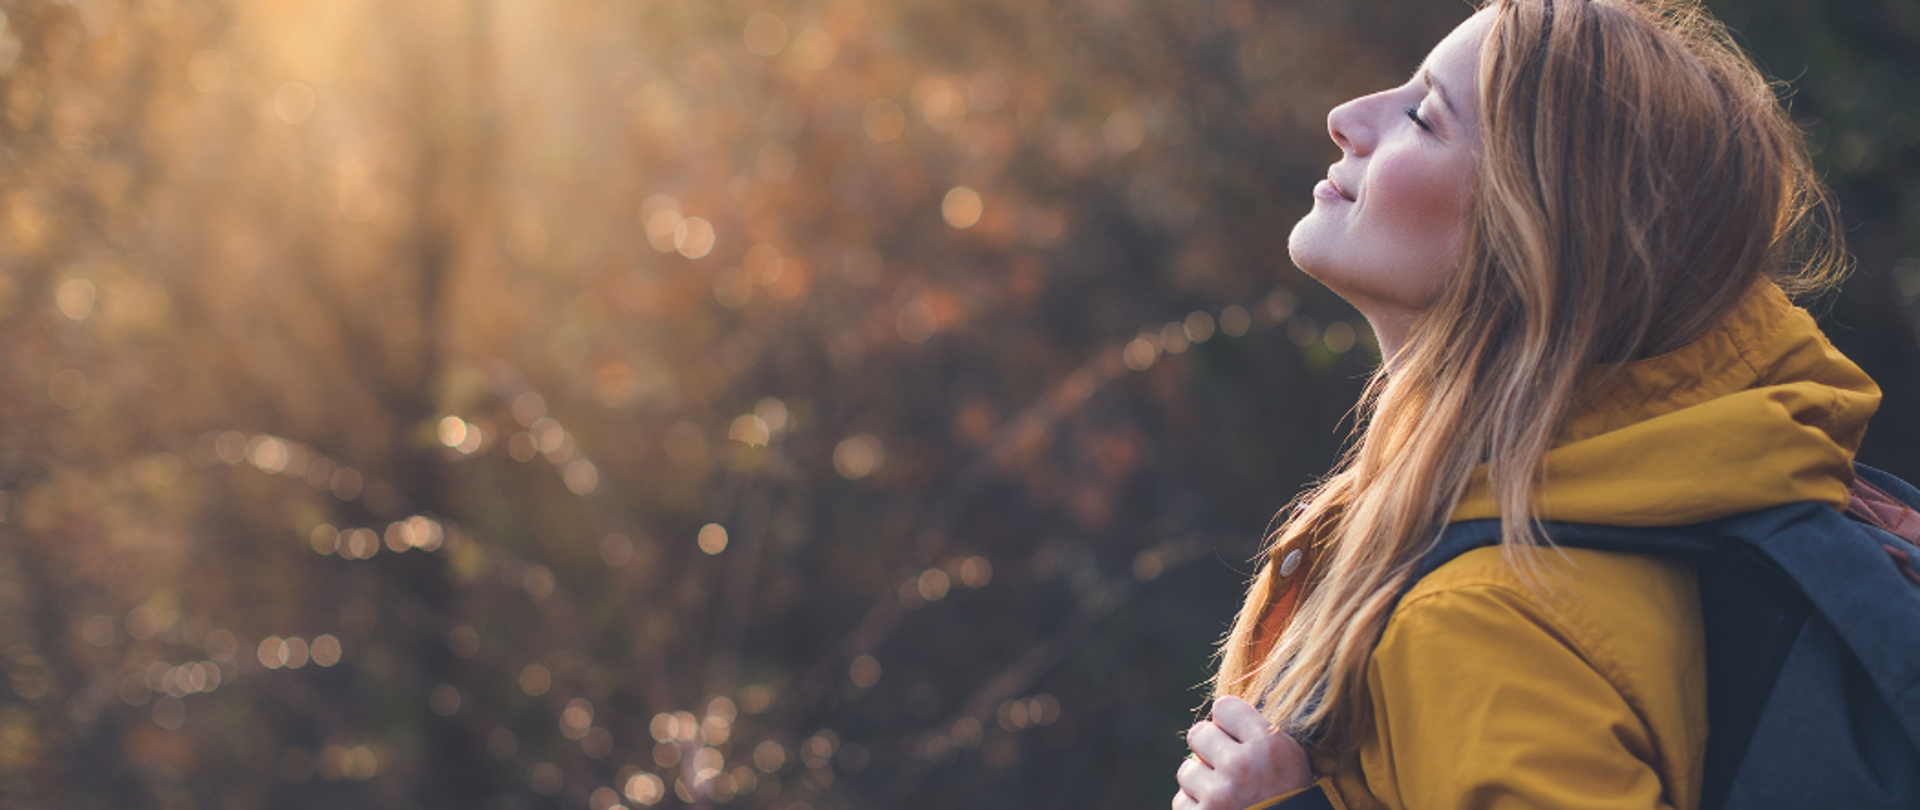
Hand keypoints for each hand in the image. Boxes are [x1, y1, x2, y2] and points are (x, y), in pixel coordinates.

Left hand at [1173, 696, 1310, 809]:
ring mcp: (1219, 794)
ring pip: (1186, 769)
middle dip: (1209, 750)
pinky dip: (1196, 809)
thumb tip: (1217, 716)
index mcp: (1269, 744)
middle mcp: (1241, 765)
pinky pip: (1181, 800)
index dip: (1228, 723)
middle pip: (1198, 732)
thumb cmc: (1290, 799)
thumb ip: (1256, 734)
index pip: (1224, 707)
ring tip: (1226, 798)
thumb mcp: (1290, 760)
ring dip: (1201, 783)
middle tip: (1228, 768)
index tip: (1235, 736)